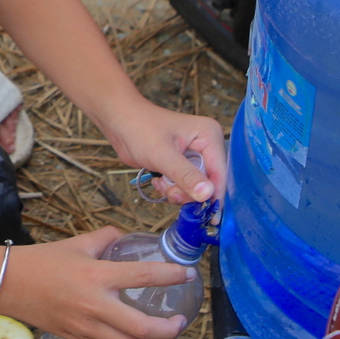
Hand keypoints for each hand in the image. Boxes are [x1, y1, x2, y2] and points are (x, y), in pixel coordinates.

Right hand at [0, 228, 199, 338]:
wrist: (8, 284)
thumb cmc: (42, 261)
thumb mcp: (78, 243)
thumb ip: (108, 238)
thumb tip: (129, 238)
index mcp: (96, 276)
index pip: (142, 276)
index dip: (169, 275)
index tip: (186, 274)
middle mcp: (94, 306)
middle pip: (141, 328)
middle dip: (168, 330)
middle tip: (180, 321)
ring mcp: (86, 327)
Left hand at [108, 105, 227, 204]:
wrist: (118, 122)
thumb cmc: (138, 128)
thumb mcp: (163, 155)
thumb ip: (185, 176)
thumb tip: (207, 195)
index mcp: (209, 135)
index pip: (220, 172)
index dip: (213, 195)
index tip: (207, 215)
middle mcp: (205, 146)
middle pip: (209, 183)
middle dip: (188, 193)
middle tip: (171, 192)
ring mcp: (193, 156)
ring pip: (195, 188)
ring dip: (177, 192)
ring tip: (161, 183)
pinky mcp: (182, 165)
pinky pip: (184, 186)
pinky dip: (171, 189)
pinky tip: (159, 180)